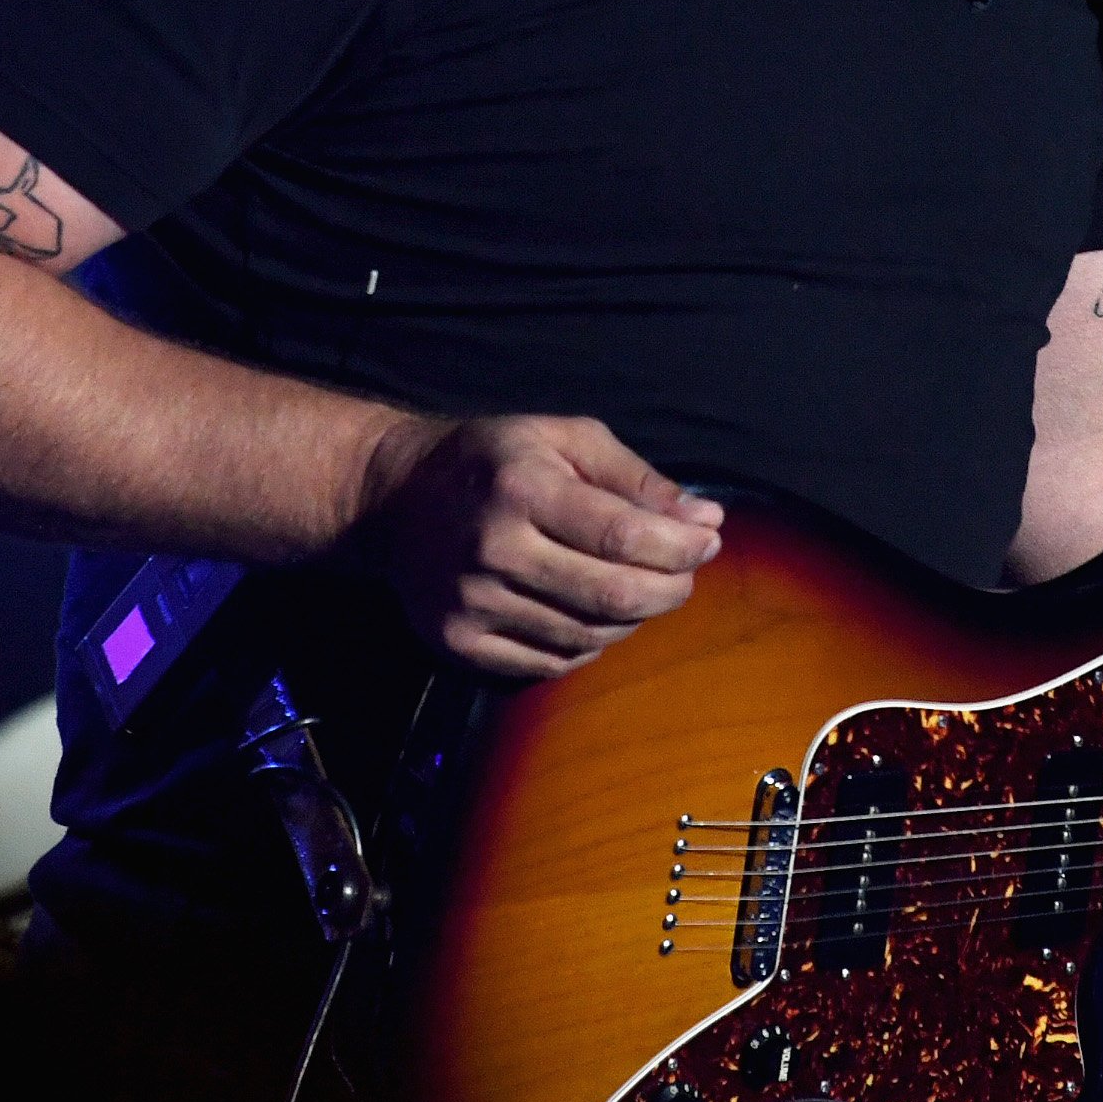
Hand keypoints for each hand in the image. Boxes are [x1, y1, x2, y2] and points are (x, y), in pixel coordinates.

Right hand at [352, 412, 724, 679]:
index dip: (681, 547)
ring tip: (641, 590)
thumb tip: (704, 521)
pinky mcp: (457, 642)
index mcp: (524, 488)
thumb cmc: (494, 460)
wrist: (394, 499)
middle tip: (685, 574)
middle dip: (670, 589)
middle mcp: (494, 550)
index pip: (625, 536)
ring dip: (633, 619)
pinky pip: (549, 663)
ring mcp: (472, 604)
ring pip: (588, 636)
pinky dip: (589, 646)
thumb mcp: (564, 438)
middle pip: (613, 596)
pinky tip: (592, 616)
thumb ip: (636, 478)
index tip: (708, 542)